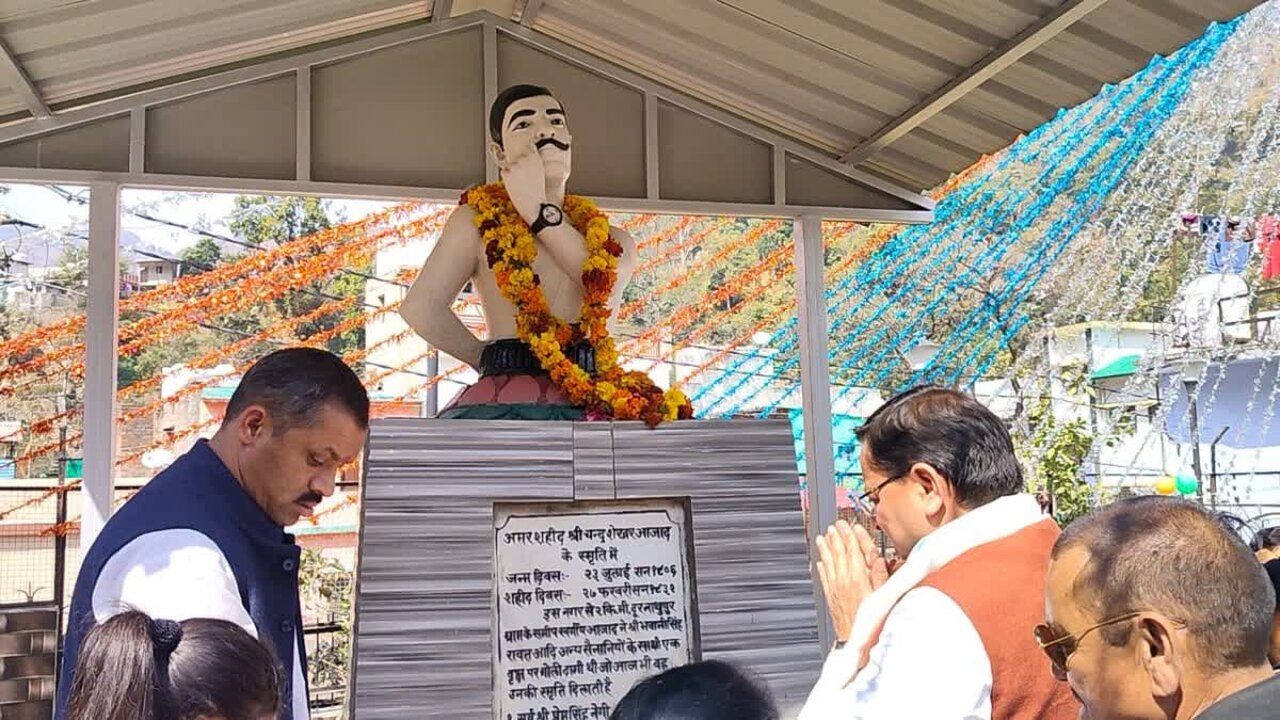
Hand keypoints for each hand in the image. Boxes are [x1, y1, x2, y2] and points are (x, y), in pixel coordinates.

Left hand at [500, 147, 547, 222]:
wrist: (535, 206)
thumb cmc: (538, 193)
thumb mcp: (539, 174)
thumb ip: (532, 163)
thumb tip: (523, 159)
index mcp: (535, 157)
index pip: (527, 147)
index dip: (525, 153)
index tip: (525, 158)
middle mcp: (524, 158)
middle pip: (516, 156)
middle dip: (517, 164)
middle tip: (522, 176)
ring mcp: (514, 164)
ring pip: (509, 164)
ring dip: (511, 171)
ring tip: (520, 182)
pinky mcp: (506, 172)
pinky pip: (504, 172)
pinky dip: (507, 178)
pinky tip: (515, 185)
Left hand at [815, 520, 888, 642]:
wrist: (855, 640)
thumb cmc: (872, 622)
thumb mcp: (883, 597)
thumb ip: (881, 577)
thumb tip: (879, 560)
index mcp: (858, 578)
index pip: (853, 551)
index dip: (850, 537)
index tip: (848, 526)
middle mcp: (844, 581)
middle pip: (839, 554)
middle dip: (837, 538)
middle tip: (833, 526)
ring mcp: (836, 588)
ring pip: (829, 563)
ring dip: (826, 549)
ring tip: (822, 538)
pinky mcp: (830, 597)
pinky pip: (824, 578)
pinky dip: (821, 568)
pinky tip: (819, 562)